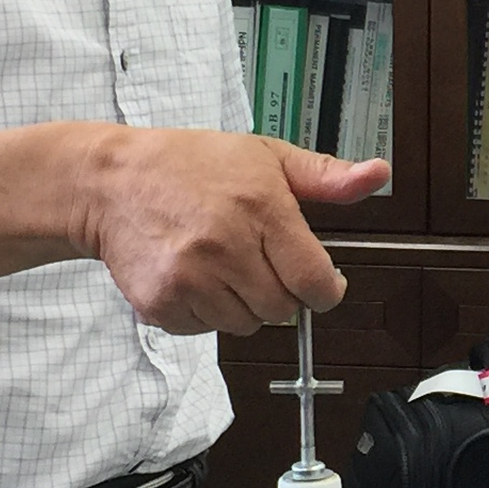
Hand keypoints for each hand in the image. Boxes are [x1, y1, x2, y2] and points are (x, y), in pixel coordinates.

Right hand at [69, 127, 388, 334]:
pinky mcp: (161, 302)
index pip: (316, 282)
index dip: (324, 288)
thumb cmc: (189, 166)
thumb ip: (324, 176)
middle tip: (253, 260)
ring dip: (239, 305)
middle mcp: (226, 246)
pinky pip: (204, 331)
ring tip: (218, 265)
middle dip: (277, 292)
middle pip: (282, 310)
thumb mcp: (264, 156)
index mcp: (261, 207)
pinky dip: (203, 313)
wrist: (112, 182)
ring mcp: (190, 278)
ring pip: (244, 326)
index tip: (315, 281)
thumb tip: (376, 175)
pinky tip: (191, 277)